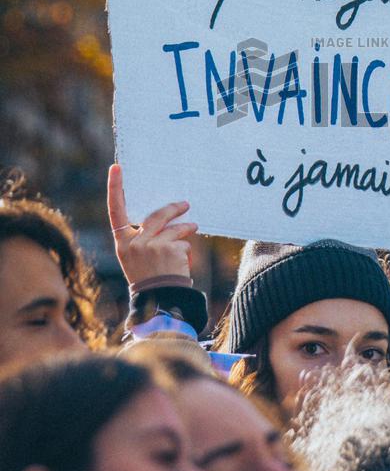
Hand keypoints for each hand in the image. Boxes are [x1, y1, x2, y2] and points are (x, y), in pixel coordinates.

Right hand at [107, 164, 197, 285]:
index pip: (115, 210)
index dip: (115, 188)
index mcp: (122, 243)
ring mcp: (152, 246)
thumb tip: (164, 215)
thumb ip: (143, 237)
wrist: (158, 302)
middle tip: (185, 204)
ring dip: (187, 228)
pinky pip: (183, 243)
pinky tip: (184, 263)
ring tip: (194, 228)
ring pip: (174, 228)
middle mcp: (134, 242)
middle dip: (174, 208)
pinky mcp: (170, 250)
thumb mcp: (136, 258)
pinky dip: (186, 250)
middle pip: (156, 215)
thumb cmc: (148, 278)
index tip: (116, 167)